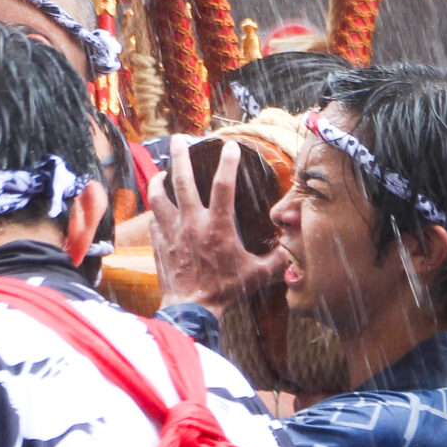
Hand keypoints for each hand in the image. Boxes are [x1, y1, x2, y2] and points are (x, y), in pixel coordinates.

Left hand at [151, 137, 284, 314]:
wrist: (191, 309)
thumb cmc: (225, 291)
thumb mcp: (257, 275)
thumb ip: (277, 259)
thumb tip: (292, 249)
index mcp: (217, 226)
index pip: (223, 186)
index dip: (227, 163)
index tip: (231, 146)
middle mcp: (191, 222)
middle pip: (182, 180)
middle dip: (180, 155)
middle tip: (179, 138)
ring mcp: (171, 231)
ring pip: (159, 195)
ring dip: (159, 179)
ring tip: (163, 170)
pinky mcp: (159, 242)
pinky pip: (153, 218)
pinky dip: (156, 208)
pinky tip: (159, 206)